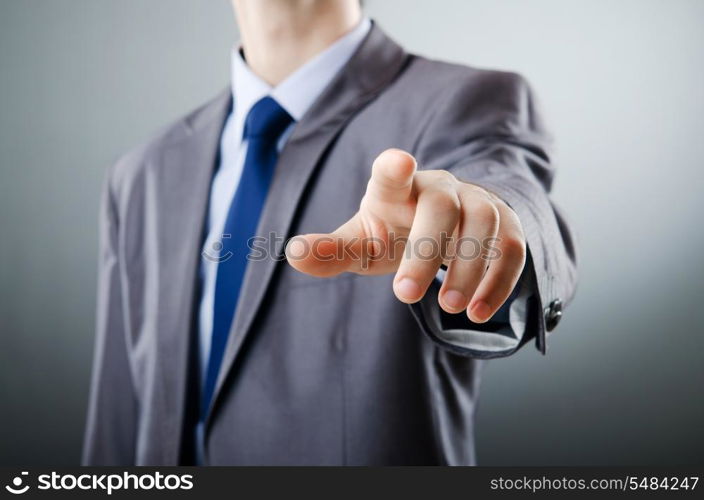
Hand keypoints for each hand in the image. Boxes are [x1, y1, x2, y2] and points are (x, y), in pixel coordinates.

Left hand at [285, 149, 526, 321]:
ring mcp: (476, 203)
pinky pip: (513, 248)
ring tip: (450, 309)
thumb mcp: (363, 243)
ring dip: (469, 269)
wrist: (446, 227)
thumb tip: (291, 252)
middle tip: (405, 295)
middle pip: (441, 206)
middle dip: (427, 250)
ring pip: (484, 225)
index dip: (394, 168)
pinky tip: (478, 313)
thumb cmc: (396, 231)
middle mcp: (439, 189)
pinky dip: (500, 281)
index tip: (397, 163)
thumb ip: (331, 251)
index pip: (393, 174)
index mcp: (396, 189)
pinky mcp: (505, 225)